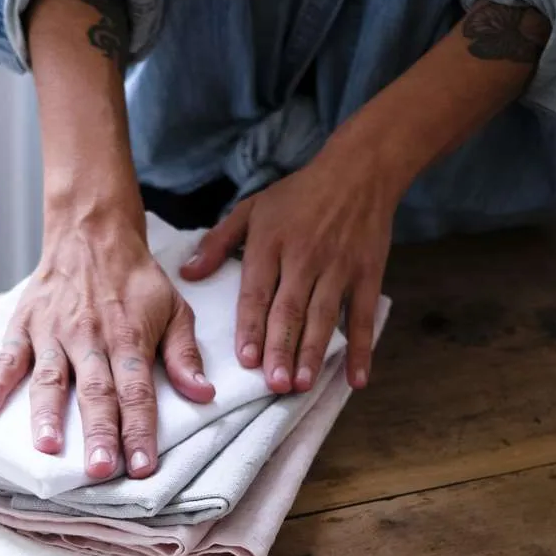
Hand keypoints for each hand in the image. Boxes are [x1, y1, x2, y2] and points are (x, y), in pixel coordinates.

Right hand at [0, 214, 215, 479]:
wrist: (92, 233)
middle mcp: (90, 338)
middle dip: (98, 432)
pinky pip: (7, 357)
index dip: (140, 430)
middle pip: (95, 392)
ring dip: (48, 414)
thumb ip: (184, 355)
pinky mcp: (24, 326)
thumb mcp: (174, 310)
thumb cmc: (136, 280)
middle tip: (100, 470)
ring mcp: (53, 333)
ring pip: (50, 379)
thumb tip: (203, 393)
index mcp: (129, 339)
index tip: (143, 465)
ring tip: (47, 447)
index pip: (137, 392)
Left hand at [179, 146, 396, 392]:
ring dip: (313, 353)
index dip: (252, 326)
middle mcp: (305, 257)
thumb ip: (218, 242)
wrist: (359, 171)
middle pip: (290, 309)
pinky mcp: (368, 274)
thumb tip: (188, 273)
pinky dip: (361, 349)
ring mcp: (339, 267)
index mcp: (271, 242)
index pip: (258, 291)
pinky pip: (362, 316)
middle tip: (274, 384)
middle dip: (282, 349)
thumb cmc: (300, 193)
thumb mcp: (253, 208)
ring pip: (323, 316)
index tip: (246, 359)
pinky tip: (356, 379)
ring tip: (302, 384)